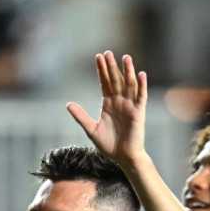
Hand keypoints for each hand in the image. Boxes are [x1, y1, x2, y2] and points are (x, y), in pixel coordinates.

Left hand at [67, 51, 148, 167]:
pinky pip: (141, 96)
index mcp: (108, 103)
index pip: (105, 82)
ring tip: (126, 57)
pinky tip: (141, 74)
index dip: (102, 70)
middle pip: (116, 80)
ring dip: (128, 71)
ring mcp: (130, 106)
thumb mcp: (91, 130)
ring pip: (129, 85)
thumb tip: (68, 104)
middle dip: (112, 66)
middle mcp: (119, 101)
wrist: (123, 157)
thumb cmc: (109, 145)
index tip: (98, 56)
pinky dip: (142, 86)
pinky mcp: (139, 112)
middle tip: (108, 52)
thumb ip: (81, 116)